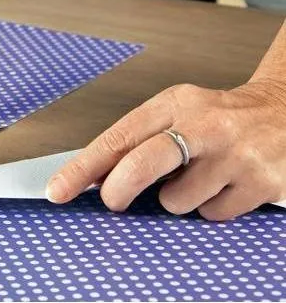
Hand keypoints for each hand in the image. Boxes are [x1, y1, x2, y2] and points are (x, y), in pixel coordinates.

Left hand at [46, 80, 285, 219]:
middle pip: (142, 164)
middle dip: (118, 190)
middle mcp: (204, 125)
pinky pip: (212, 215)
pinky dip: (211, 209)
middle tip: (113, 201)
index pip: (118, 137)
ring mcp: (234, 155)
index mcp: (175, 103)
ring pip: (177, 200)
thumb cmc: (220, 118)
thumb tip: (93, 176)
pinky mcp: (260, 183)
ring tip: (198, 180)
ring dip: (178, 200)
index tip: (59, 189)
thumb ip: (140, 139)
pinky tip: (226, 187)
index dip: (83, 167)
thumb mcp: (178, 113)